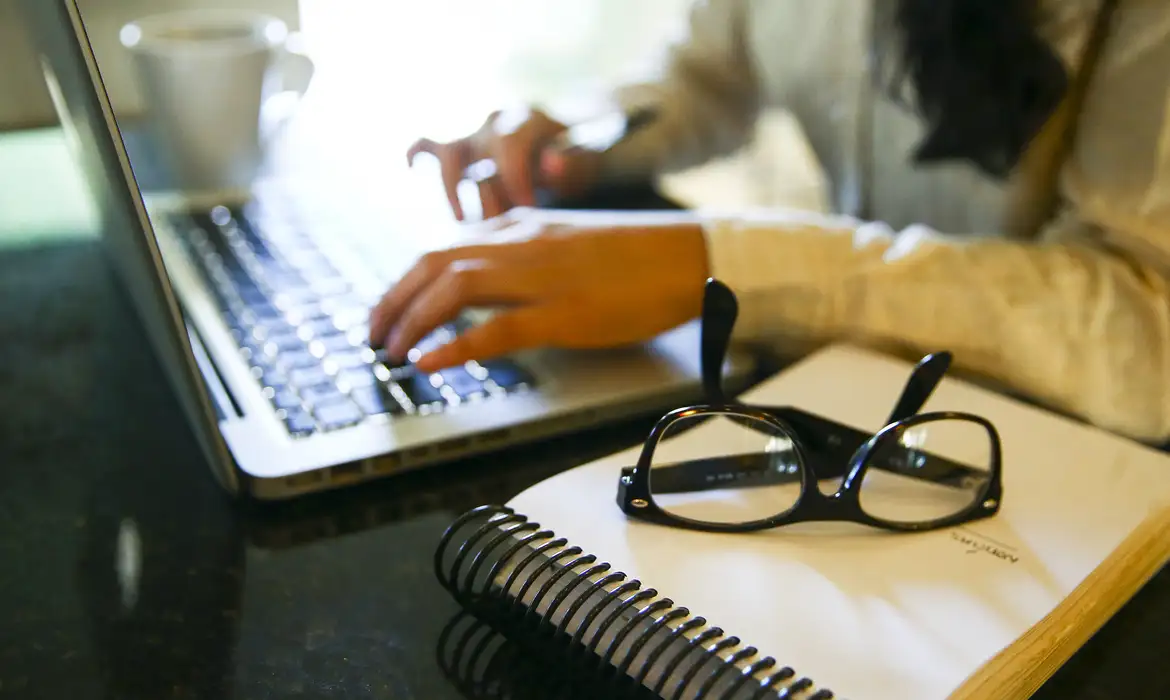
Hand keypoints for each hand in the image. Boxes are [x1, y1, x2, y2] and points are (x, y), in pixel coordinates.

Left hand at [367, 213, 710, 372]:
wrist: (691, 257)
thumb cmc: (637, 256)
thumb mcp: (567, 243)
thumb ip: (523, 255)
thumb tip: (487, 282)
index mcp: (523, 228)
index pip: (444, 246)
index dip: (405, 280)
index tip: (388, 308)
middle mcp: (523, 244)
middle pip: (435, 262)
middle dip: (393, 299)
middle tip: (373, 334)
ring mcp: (543, 277)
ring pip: (455, 286)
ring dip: (412, 320)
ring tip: (392, 351)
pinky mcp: (565, 313)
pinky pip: (497, 328)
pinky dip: (455, 345)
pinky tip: (431, 363)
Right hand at [406, 107, 599, 220]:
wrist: (569, 148)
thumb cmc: (578, 159)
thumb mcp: (587, 160)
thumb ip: (572, 161)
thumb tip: (550, 163)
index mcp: (529, 119)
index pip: (511, 143)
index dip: (516, 177)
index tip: (529, 208)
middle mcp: (496, 122)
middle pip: (477, 147)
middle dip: (487, 188)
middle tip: (500, 220)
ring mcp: (476, 135)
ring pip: (447, 150)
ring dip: (452, 187)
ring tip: (463, 219)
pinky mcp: (462, 149)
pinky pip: (430, 145)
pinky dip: (418, 153)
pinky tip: (412, 168)